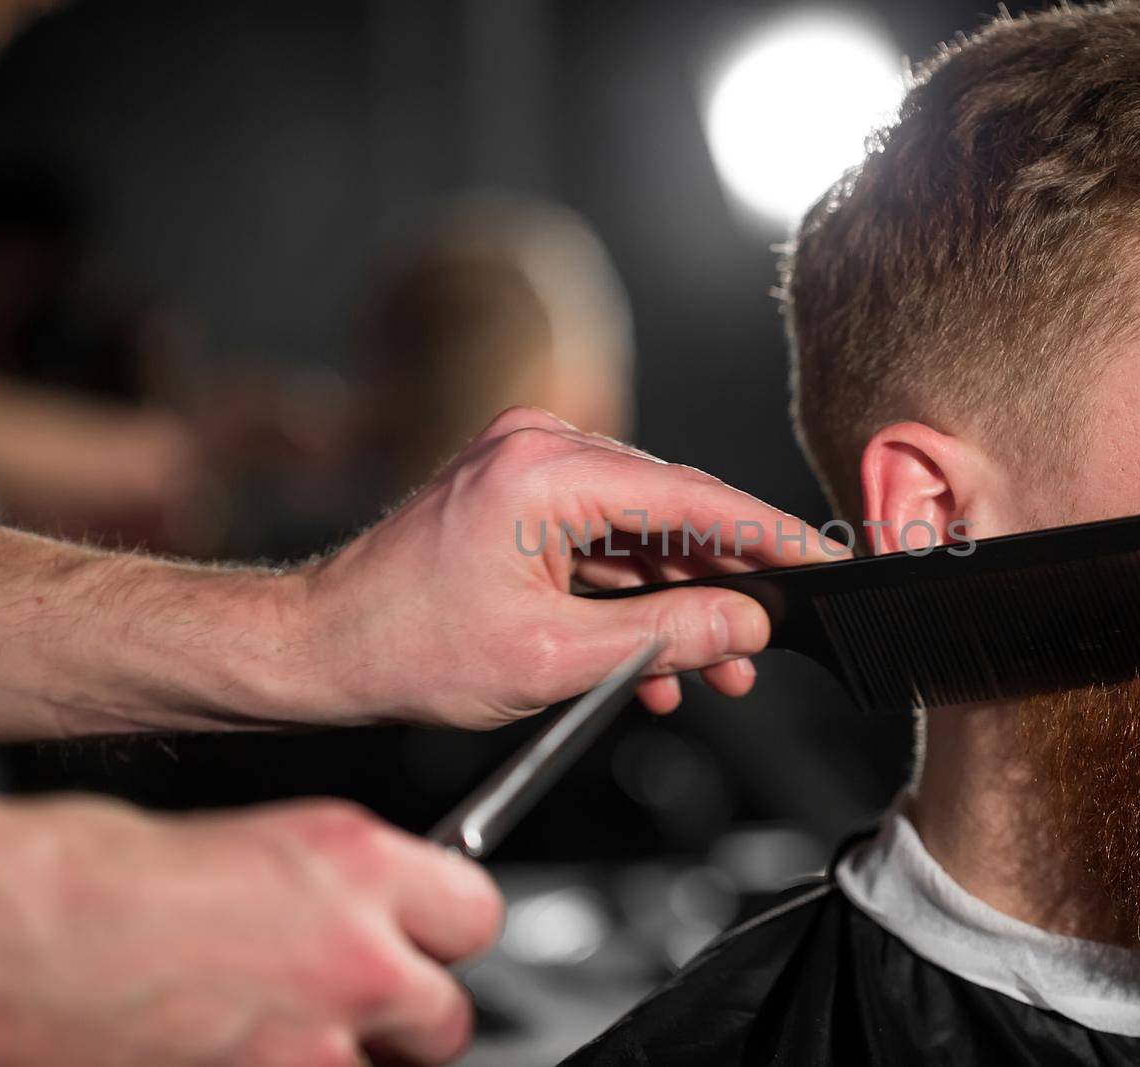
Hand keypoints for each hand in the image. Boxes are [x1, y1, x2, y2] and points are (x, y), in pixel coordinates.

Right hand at [0, 790, 501, 1066]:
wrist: (18, 938)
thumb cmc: (101, 876)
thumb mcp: (262, 842)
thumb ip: (341, 885)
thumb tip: (370, 908)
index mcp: (363, 866)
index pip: (476, 914)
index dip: (441, 930)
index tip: (421, 935)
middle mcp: (358, 956)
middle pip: (447, 1014)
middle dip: (408, 1010)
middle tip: (358, 998)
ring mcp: (314, 1044)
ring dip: (348, 1054)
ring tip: (280, 1028)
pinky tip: (236, 1048)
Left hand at [299, 406, 836, 724]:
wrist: (317, 648)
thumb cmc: (405, 647)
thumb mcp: (553, 658)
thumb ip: (664, 637)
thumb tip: (746, 622)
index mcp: (546, 471)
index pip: (694, 499)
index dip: (769, 535)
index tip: (822, 560)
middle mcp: (540, 449)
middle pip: (674, 513)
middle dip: (725, 587)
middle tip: (765, 645)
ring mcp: (527, 467)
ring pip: (643, 535)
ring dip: (679, 604)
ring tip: (715, 671)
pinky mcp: (520, 497)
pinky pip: (603, 542)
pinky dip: (633, 598)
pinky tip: (654, 661)